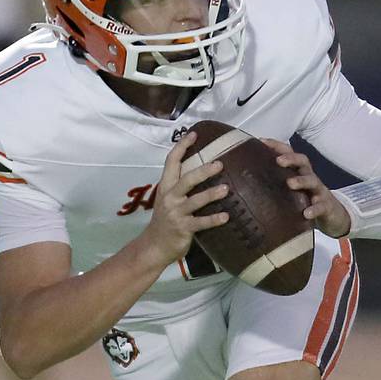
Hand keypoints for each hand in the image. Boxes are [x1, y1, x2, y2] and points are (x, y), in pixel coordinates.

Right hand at [142, 133, 229, 265]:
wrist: (154, 245)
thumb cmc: (165, 220)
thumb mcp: (168, 200)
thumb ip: (180, 186)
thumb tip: (200, 170)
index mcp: (166, 187)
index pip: (171, 162)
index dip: (182, 147)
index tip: (193, 134)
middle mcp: (170, 197)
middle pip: (186, 179)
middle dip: (203, 171)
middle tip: (220, 164)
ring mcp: (176, 213)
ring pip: (195, 200)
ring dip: (211, 194)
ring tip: (227, 189)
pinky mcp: (183, 228)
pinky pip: (201, 223)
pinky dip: (214, 219)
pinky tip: (226, 217)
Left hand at [263, 139, 351, 237]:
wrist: (332, 215)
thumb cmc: (306, 199)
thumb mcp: (291, 190)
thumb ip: (275, 184)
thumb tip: (245, 181)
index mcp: (299, 171)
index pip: (289, 153)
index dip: (277, 146)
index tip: (261, 141)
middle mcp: (309, 177)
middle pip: (303, 161)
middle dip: (291, 159)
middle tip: (278, 161)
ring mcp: (318, 191)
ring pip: (312, 181)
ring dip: (301, 181)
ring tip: (290, 184)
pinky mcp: (326, 206)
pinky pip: (321, 206)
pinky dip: (314, 209)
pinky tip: (306, 213)